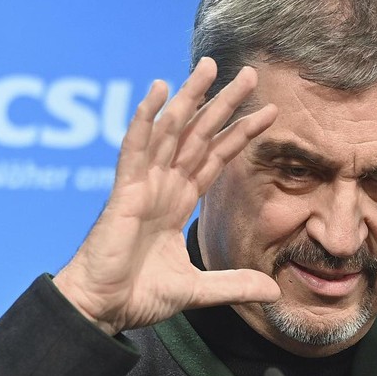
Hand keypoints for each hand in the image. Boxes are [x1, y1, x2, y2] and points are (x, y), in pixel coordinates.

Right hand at [54, 58, 280, 334]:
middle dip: (224, 104)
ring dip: (190, 98)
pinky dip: (146, 118)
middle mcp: (162, 186)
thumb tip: (273, 291)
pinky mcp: (123, 192)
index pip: (215, 158)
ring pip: (171, 131)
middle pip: (199, 135)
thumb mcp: (198, 290)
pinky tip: (159, 89)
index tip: (269, 113)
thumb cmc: (138, 295)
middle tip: (250, 73)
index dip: (241, 135)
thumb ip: (234, 286)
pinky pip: (136, 148)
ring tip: (210, 67)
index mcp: (177, 203)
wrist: (103, 309)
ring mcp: (142, 185)